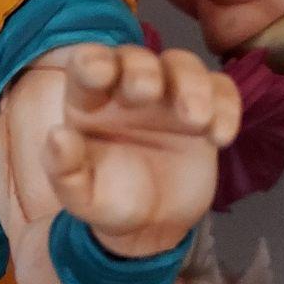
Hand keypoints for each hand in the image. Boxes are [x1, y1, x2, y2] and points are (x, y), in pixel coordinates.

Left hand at [43, 46, 240, 257]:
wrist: (153, 226)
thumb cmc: (108, 200)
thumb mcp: (81, 196)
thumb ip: (64, 170)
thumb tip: (57, 137)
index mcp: (89, 100)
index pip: (87, 65)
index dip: (93, 61)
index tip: (101, 72)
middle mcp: (127, 88)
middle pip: (136, 57)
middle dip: (142, 69)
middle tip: (148, 93)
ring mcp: (169, 95)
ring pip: (182, 65)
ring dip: (191, 84)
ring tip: (194, 120)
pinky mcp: (206, 108)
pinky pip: (221, 90)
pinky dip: (226, 106)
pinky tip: (219, 138)